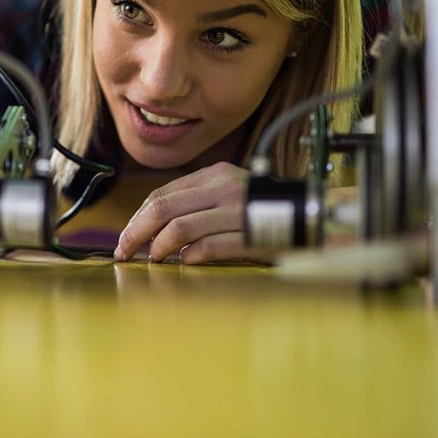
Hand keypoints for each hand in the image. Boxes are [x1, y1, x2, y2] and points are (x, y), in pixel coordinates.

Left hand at [112, 161, 272, 264]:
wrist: (313, 215)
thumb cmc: (265, 207)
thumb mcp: (230, 191)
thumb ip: (197, 202)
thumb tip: (153, 226)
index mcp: (215, 174)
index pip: (162, 194)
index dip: (137, 217)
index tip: (125, 237)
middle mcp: (223, 188)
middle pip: (162, 209)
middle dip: (135, 233)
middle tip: (124, 252)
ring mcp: (237, 211)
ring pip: (179, 228)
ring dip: (158, 248)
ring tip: (154, 260)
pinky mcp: (249, 235)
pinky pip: (208, 247)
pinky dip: (190, 256)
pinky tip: (184, 262)